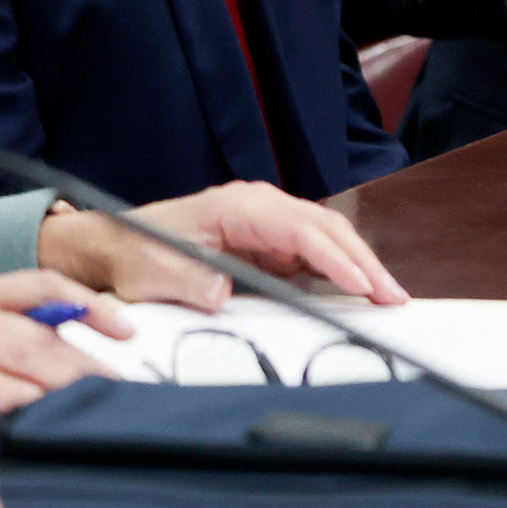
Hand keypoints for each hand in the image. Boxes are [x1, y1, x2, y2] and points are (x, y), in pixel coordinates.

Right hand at [0, 270, 125, 411]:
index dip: (90, 304)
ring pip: (18, 355)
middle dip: (88, 360)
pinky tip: (38, 410)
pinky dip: (13, 396)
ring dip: (64, 380)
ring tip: (99, 400)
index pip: (43, 286)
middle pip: (41, 331)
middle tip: (126, 387)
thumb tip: (39, 356)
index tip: (125, 329)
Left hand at [38, 181, 408, 308]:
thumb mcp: (149, 269)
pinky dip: (341, 275)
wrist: (113, 246)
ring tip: (390, 301)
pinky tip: (362, 298)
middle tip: (393, 298)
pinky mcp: (268, 248)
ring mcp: (267, 227)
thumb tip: (221, 292)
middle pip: (325, 229)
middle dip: (362, 262)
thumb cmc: (132, 251)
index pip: (299, 228)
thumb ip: (184, 279)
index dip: (333, 256)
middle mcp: (259, 209)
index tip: (361, 285)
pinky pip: (314, 258)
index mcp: (237, 206)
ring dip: (359, 268)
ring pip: (327, 241)